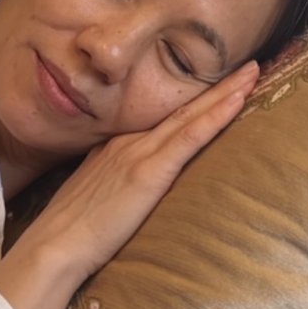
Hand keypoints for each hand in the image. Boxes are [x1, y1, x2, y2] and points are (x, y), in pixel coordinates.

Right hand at [26, 58, 258, 281]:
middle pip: (182, 108)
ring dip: (225, 91)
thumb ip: (115, 179)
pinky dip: (215, 115)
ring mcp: (139, 152)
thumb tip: (133, 183)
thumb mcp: (94, 191)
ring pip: (191, 115)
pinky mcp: (149, 172)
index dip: (194, 99)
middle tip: (249, 64)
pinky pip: (190, 137)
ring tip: (253, 72)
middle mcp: (130, 140)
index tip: (220, 83)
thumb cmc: (71, 228)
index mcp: (118, 145)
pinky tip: (238, 99)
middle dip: (218, 84)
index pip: (164, 117)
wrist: (54, 244)